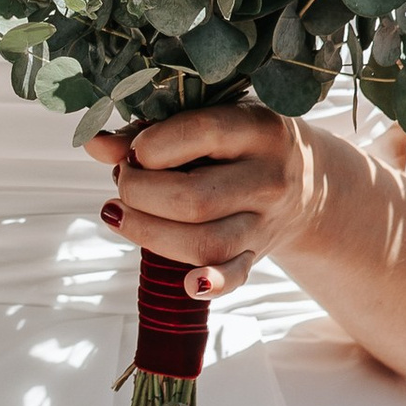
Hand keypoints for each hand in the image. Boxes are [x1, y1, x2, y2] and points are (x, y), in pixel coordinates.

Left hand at [87, 105, 331, 299]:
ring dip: (148, 233)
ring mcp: (265, 221)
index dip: (152, 145)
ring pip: (204, 243)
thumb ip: (152, 130)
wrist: (310, 180)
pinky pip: (236, 275)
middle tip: (124, 181)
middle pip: (193, 199)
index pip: (201, 134)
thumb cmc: (239, 142)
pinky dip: (211, 283)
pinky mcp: (258, 253)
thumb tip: (95, 144)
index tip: (132, 151)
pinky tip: (186, 284)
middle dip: (140, 193)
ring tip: (118, 214)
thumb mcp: (210, 121)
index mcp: (258, 128)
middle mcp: (269, 178)